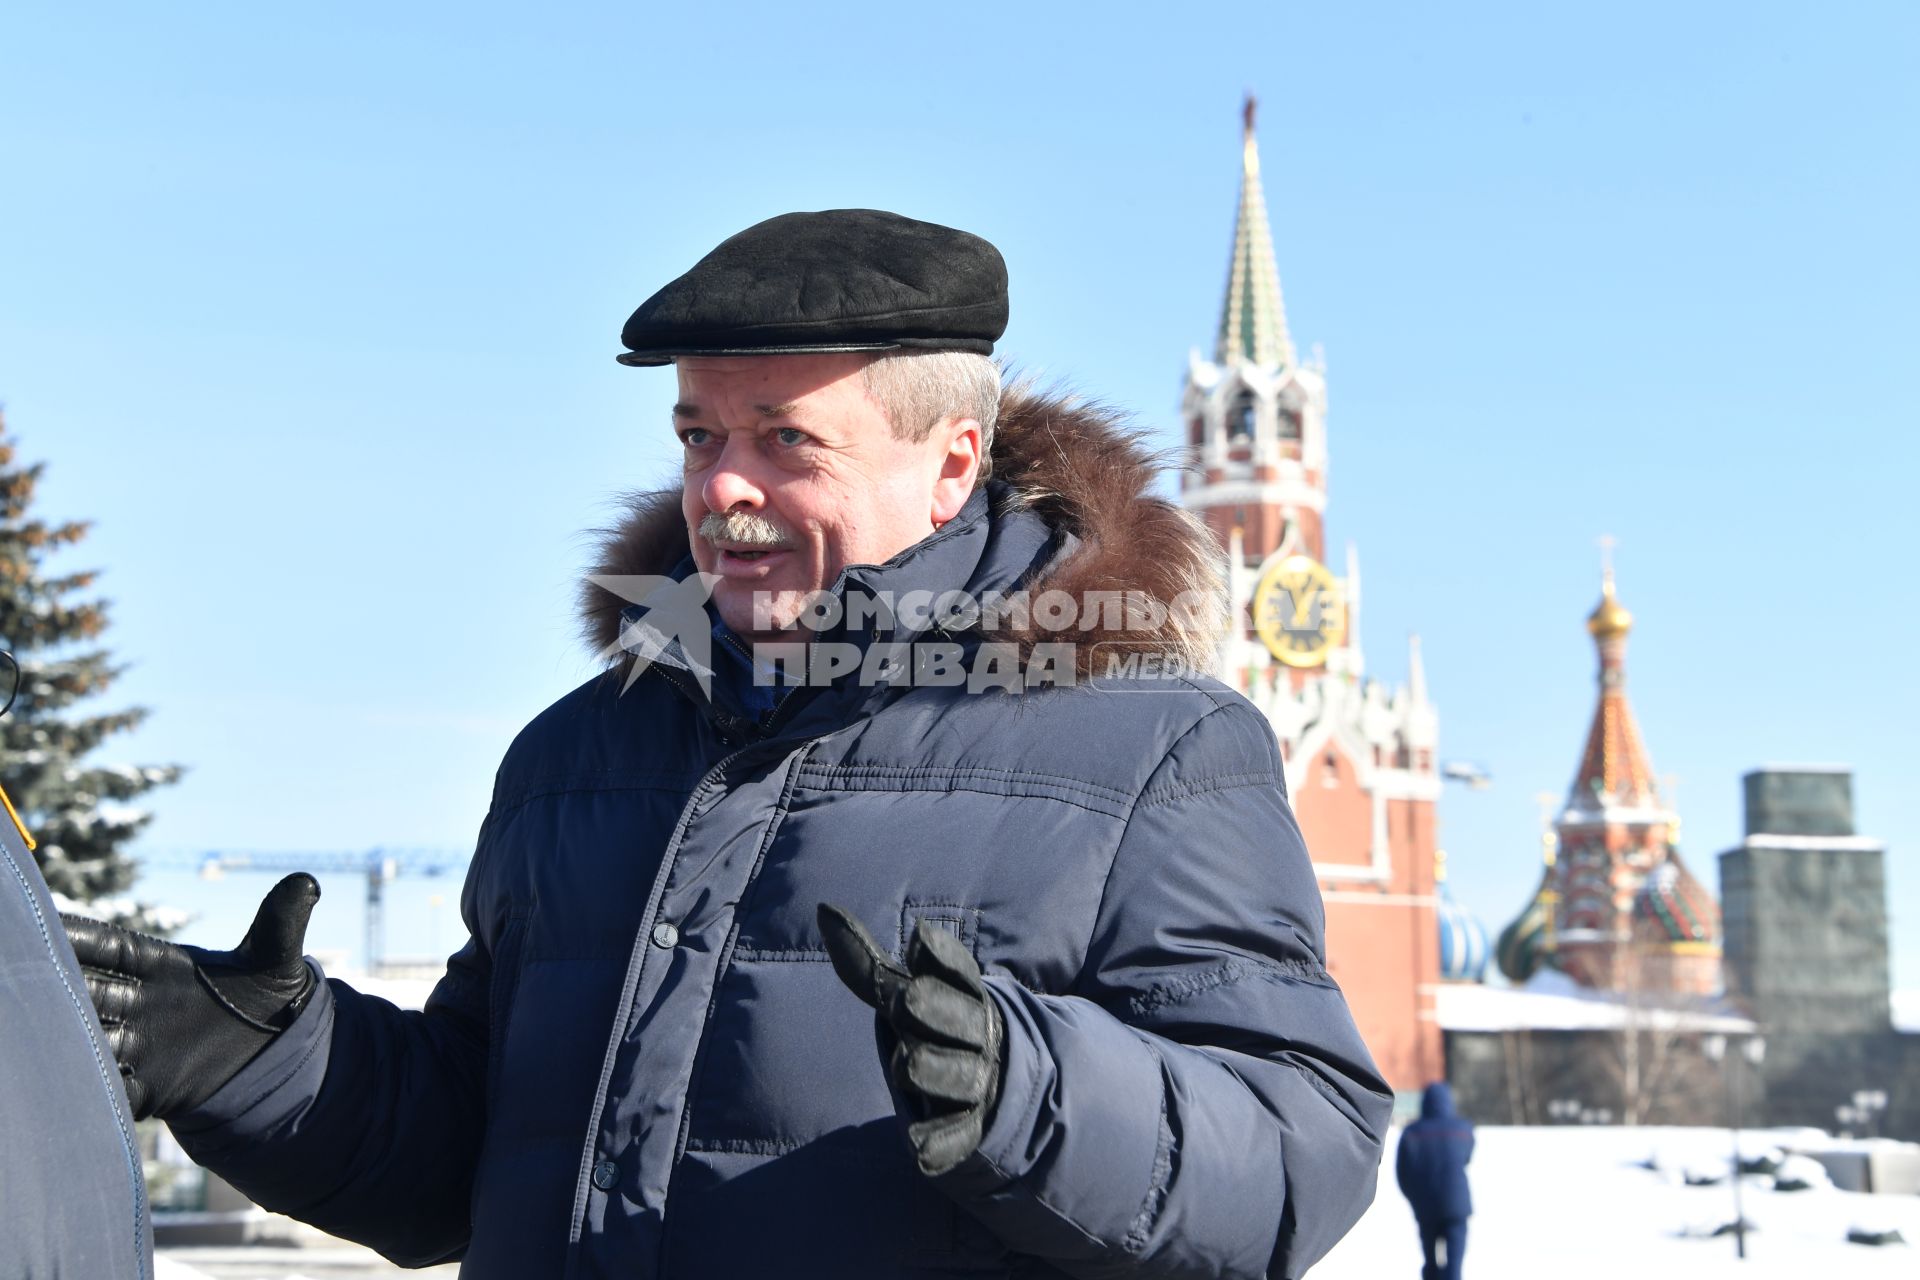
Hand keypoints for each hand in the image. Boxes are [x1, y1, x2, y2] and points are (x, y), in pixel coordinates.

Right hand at [60, 873, 321, 1119]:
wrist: (275, 1058)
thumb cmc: (269, 999)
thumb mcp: (279, 961)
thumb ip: (282, 922)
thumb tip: (309, 880)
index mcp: (164, 967)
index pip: (112, 949)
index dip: (80, 940)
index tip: (50, 927)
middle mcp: (142, 1005)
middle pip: (86, 992)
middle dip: (58, 986)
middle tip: (29, 980)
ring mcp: (141, 1047)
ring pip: (89, 1037)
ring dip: (65, 1035)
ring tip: (39, 1031)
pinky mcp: (149, 1089)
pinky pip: (112, 1086)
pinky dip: (92, 1086)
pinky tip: (75, 1085)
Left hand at [817, 903, 1003, 1175]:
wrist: (994, 1083)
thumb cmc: (932, 1025)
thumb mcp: (901, 991)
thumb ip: (863, 961)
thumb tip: (822, 909)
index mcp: (965, 993)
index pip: (958, 969)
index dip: (940, 956)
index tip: (919, 939)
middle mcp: (976, 1035)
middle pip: (956, 1017)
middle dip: (933, 1008)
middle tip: (908, 1001)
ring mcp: (977, 1082)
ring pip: (954, 1074)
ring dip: (929, 1068)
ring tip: (908, 1065)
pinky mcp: (971, 1129)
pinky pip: (958, 1137)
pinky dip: (939, 1144)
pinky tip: (916, 1148)